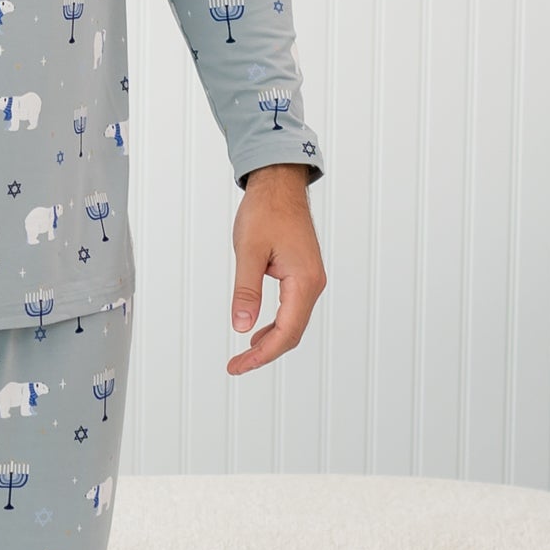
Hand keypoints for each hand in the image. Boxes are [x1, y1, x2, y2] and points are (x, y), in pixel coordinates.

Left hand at [226, 164, 325, 375]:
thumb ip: (246, 291)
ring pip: (293, 323)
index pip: (286, 331)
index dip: (262, 354)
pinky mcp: (303, 275)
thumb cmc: (266, 211)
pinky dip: (275, 325)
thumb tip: (242, 326)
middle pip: (292, 333)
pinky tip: (257, 331)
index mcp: (304, 280)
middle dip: (265, 353)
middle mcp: (313, 283)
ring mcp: (310, 280)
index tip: (239, 365)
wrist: (279, 185)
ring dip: (270, 341)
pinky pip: (292, 309)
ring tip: (244, 355)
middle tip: (237, 365)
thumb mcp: (248, 252)